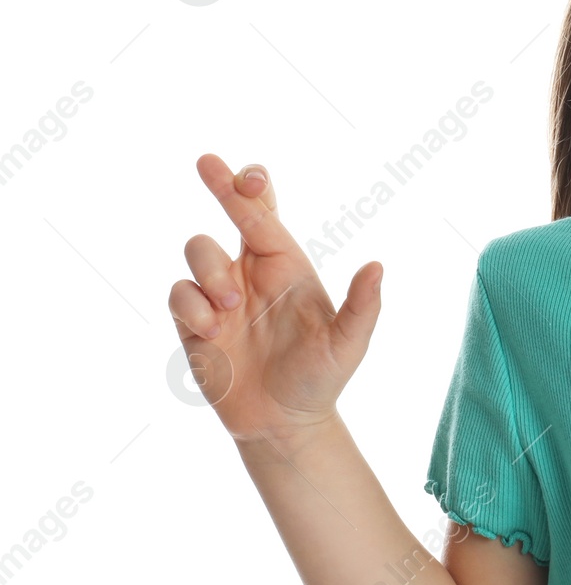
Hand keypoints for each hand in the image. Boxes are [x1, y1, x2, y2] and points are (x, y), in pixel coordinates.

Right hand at [169, 156, 383, 447]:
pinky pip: (179, 293)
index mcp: (287, 265)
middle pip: (228, 214)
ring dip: (212, 273)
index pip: (266, 214)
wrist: (284, 423)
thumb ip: (363, 306)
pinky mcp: (192, 321)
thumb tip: (377, 266)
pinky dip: (193, 307)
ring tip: (232, 309)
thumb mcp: (348, 344)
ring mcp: (218, 294)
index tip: (250, 174)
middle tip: (208, 161)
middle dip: (220, 184)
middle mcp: (251, 271)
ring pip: (199, 251)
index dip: (254, 186)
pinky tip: (214, 331)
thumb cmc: (321, 378)